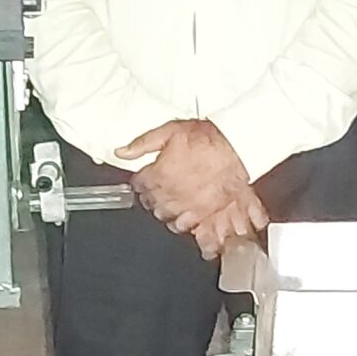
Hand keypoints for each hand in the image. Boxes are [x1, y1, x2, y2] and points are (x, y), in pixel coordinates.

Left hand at [122, 120, 267, 260]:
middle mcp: (169, 193)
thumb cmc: (207, 138)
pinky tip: (182, 213)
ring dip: (163, 209)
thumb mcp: (170, 131)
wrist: (235, 148)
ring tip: (169, 200)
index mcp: (158, 174)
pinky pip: (184, 225)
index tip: (143, 178)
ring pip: (164, 216)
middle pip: (150, 203)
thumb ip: (142, 143)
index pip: (138, 184)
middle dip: (150, 195)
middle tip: (156, 188)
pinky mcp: (203, 213)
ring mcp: (186, 205)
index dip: (140, 180)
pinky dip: (180, 221)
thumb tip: (121, 152)